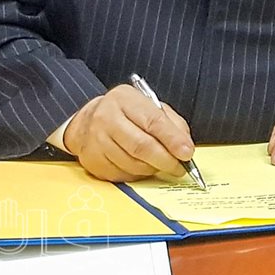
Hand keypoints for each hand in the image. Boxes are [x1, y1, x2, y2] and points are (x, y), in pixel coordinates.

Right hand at [62, 84, 195, 181]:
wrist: (87, 123)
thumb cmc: (126, 114)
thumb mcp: (149, 106)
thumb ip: (171, 123)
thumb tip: (185, 147)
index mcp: (124, 99)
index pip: (153, 121)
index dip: (173, 139)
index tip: (187, 153)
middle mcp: (106, 118)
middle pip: (142, 146)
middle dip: (166, 160)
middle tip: (180, 168)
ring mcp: (97, 141)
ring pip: (133, 164)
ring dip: (154, 169)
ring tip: (162, 165)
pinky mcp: (93, 161)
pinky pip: (123, 174)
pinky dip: (139, 175)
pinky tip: (143, 167)